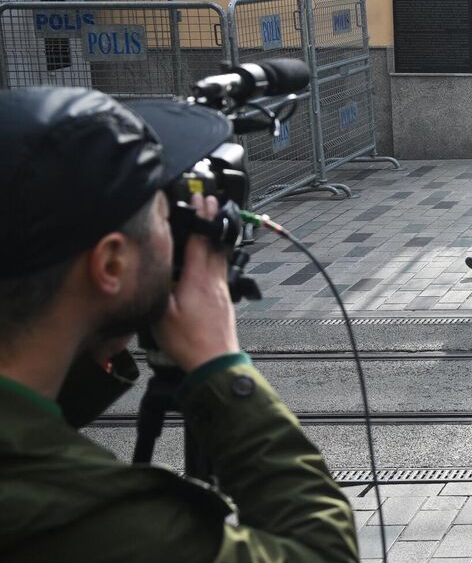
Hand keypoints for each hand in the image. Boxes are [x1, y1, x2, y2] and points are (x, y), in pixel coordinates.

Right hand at [155, 195, 239, 372]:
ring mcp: (222, 290)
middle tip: (210, 201)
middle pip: (214, 243)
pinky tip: (211, 256)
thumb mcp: (163, 313)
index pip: (200, 241)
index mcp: (198, 280)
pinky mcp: (224, 299)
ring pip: (221, 255)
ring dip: (215, 235)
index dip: (200, 218)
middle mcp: (214, 281)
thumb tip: (155, 268)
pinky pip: (221, 268)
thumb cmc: (189, 342)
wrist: (215, 361)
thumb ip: (160, 287)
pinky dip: (217, 254)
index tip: (200, 200)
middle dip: (212, 220)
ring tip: (212, 221)